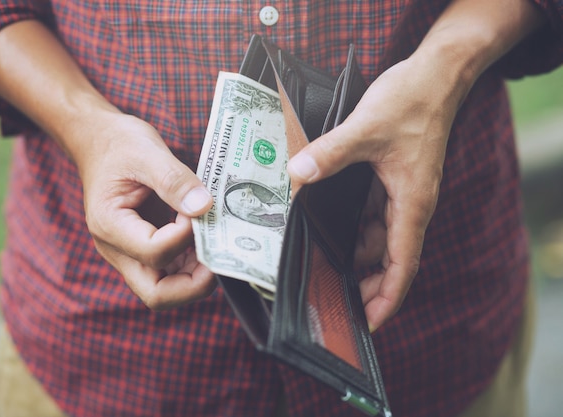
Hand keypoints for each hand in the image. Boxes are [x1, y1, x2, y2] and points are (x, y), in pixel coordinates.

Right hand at [72, 112, 215, 309]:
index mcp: (109, 224)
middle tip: (222, 259)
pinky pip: (170, 271)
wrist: (99, 142)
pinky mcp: (143, 250)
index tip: (198, 208)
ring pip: (165, 289)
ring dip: (196, 276)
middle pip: (156, 294)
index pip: (153, 252)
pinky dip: (192, 264)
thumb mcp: (147, 152)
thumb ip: (174, 180)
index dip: (184, 236)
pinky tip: (208, 240)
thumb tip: (204, 207)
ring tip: (218, 246)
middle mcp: (116, 249)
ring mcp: (129, 253)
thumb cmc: (119, 144)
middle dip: (194, 284)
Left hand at [287, 53, 462, 331]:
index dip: (387, 298)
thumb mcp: (366, 127)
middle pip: (388, 258)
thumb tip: (296, 175)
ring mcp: (399, 192)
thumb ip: (330, 153)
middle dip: (365, 283)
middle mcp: (409, 204)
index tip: (368, 323)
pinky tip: (328, 229)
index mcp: (412, 203)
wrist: (437, 74)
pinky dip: (353, 227)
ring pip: (376, 237)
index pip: (401, 265)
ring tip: (322, 269)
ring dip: (355, 255)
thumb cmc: (413, 101)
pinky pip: (371, 214)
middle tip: (331, 300)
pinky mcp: (390, 179)